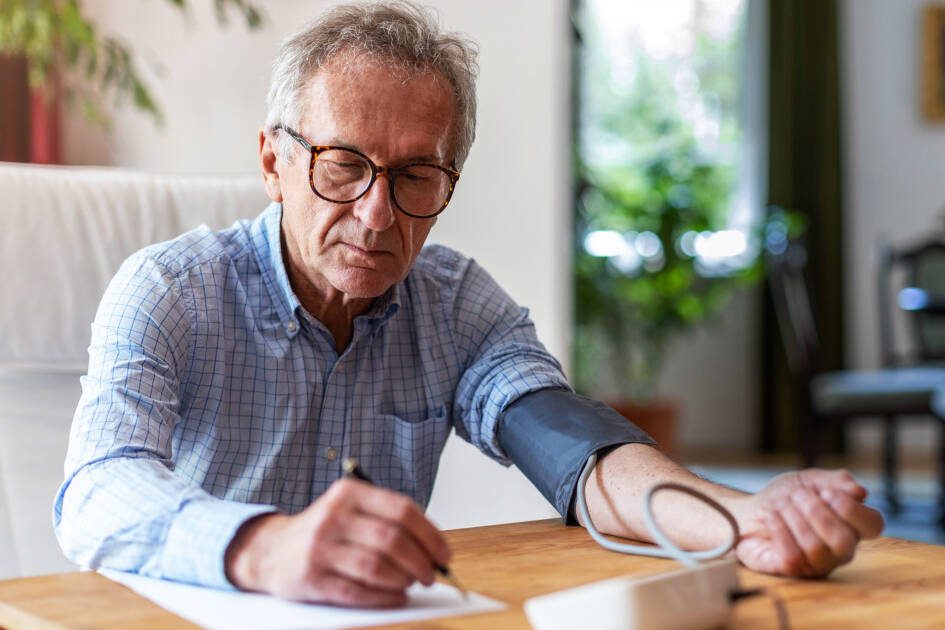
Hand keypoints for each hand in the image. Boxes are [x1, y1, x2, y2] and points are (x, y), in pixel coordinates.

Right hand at [224, 478, 450, 606]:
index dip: (430, 535)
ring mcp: (320, 546)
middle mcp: (333, 516)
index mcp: (350, 493)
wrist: (270, 550)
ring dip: (403, 580)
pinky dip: (384, 597)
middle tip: (432, 574)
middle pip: (392, 540)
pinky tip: (396, 597)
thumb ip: (387, 521)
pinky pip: (357, 590)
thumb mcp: (351, 511)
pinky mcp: (310, 577)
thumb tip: (433, 548)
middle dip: (420, 561)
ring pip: (376, 566)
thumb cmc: (325, 533)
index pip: (402, 510)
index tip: (444, 554)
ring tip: (412, 584)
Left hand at [734, 468, 883, 577]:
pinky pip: (793, 557)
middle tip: (797, 495)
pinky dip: (779, 530)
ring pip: (815, 548)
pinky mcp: (792, 571)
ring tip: (781, 505)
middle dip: (817, 513)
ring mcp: (817, 564)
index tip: (826, 492)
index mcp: (851, 525)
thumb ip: (835, 481)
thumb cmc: (785, 497)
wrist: (748, 510)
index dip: (851, 508)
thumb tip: (860, 492)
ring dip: (794, 519)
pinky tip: (771, 517)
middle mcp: (839, 549)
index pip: (873, 525)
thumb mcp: (809, 479)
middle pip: (843, 541)